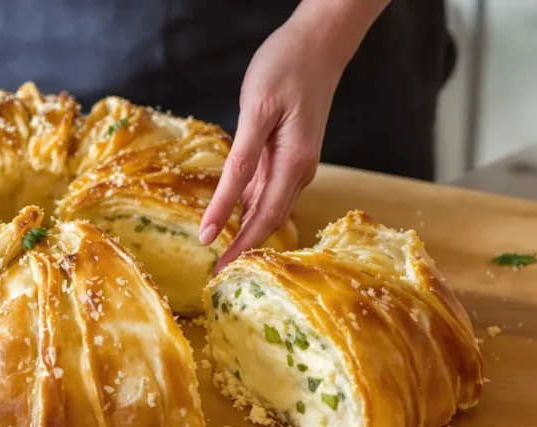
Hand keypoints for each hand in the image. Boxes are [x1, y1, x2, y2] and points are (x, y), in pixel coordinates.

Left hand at [198, 1, 386, 272]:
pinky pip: (270, 190)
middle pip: (269, 221)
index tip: (216, 271)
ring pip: (270, 208)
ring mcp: (298, 163)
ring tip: (221, 253)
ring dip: (248, 232)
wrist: (320, 42)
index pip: (262, 220)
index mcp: (293, 165)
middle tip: (215, 274)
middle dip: (243, 249)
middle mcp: (300, 171)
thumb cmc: (286, 69)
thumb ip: (241, 165)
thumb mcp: (255, 114)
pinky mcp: (292, 153)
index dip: (239, 247)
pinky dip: (252, 208)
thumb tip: (225, 207)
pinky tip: (234, 216)